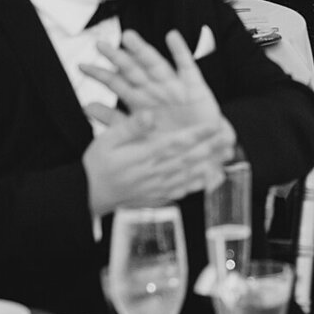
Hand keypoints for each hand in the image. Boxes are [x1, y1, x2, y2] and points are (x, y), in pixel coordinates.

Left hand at [82, 29, 233, 153]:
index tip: (81, 66)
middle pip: (134, 71)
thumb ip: (113, 119)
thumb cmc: (170, 145)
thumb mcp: (137, 134)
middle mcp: (156, 91)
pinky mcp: (195, 88)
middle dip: (118, 58)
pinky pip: (187, 67)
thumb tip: (86, 107)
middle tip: (100, 45)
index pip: (118, 85)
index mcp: (141, 103)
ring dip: (143, 51)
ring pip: (156, 65)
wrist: (201, 156)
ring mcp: (175, 88)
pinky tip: (171, 37)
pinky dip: (180, 52)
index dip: (101, 75)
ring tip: (129, 37)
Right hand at [83, 111, 233, 216]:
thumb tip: (151, 116)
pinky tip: (206, 181)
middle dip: (211, 148)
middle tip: (230, 138)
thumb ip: (130, 127)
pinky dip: (193, 186)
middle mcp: (153, 173)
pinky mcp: (153, 198)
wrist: (84, 197)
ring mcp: (155, 188)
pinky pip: (178, 192)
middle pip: (188, 159)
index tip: (215, 124)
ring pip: (187, 176)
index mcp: (143, 156)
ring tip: (224, 157)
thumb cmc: (95, 165)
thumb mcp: (106, 140)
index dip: (198, 134)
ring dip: (208, 166)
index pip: (176, 143)